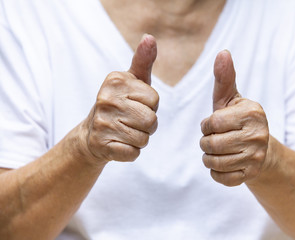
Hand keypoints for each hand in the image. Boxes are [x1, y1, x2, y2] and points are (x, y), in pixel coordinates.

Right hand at [81, 34, 158, 164]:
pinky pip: (134, 154)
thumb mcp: (132, 81)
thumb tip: (150, 37)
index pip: (155, 100)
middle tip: (131, 121)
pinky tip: (118, 144)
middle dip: (147, 124)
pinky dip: (130, 152)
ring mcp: (102, 124)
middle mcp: (106, 100)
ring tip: (124, 132)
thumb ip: (143, 61)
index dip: (150, 105)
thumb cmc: (120, 104)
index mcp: (115, 81)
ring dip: (139, 139)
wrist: (91, 134)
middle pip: (152, 121)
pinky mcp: (101, 146)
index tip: (135, 104)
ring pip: (144, 139)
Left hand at [200, 51, 269, 186]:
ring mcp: (256, 157)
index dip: (206, 125)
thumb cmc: (239, 120)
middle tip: (215, 139)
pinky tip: (224, 162)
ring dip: (209, 157)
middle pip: (210, 144)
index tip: (214, 124)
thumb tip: (222, 52)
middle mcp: (257, 135)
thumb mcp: (231, 98)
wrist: (262, 148)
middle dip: (206, 142)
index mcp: (252, 113)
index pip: (211, 123)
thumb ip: (224, 78)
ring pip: (213, 162)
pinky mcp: (251, 175)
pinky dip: (216, 171)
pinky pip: (220, 177)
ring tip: (218, 150)